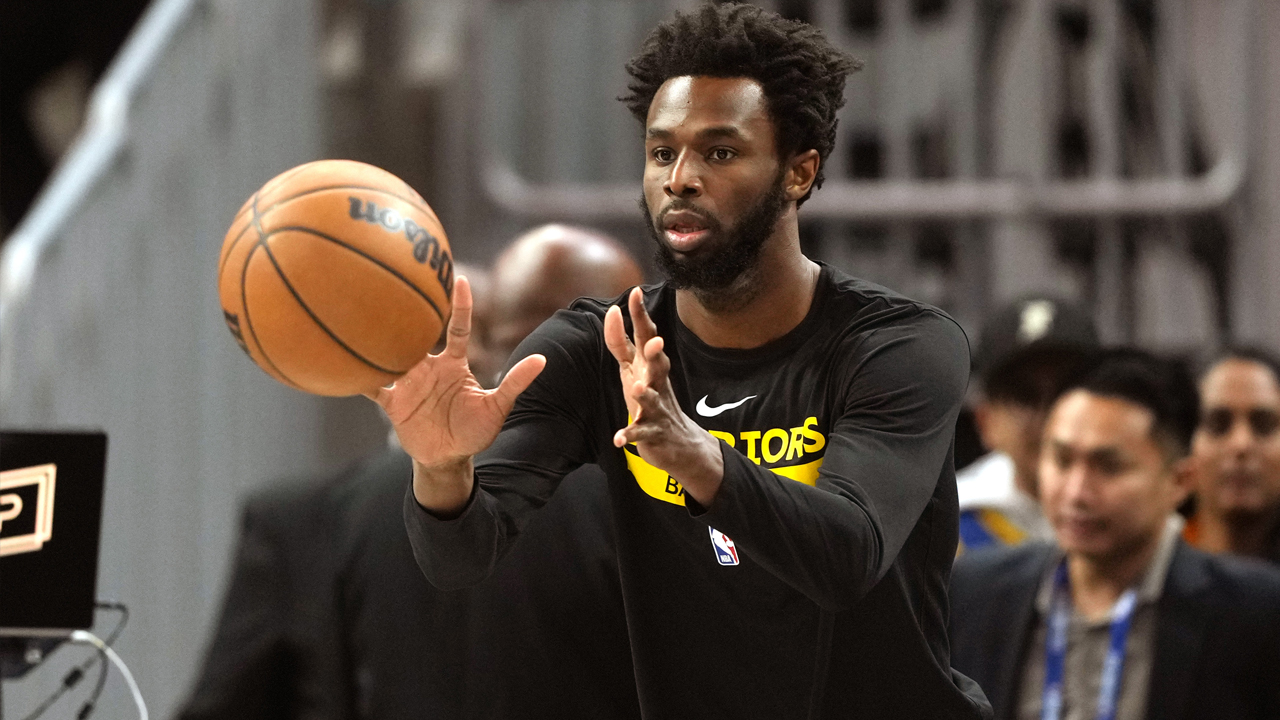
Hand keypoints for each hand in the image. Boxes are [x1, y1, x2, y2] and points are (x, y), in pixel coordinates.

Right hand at [366, 275, 545, 512]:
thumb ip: (515, 383)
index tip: (458, 278)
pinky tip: (341, 360)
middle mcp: (429, 367)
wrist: (448, 459)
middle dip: (410, 310)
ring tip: (365, 310)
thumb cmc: (474, 432)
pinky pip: (372, 384)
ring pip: (391, 354)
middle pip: (417, 334)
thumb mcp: (497, 407)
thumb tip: (542, 360)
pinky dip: (358, 374)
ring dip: (380, 337)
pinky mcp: (392, 401)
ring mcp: (408, 382)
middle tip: (401, 278)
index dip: (459, 305)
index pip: (457, 328)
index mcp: (454, 364)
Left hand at [604, 288, 722, 504]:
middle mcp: (658, 383)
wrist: (679, 442)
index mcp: (651, 365)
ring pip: (652, 400)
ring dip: (645, 394)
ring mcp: (657, 408)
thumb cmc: (652, 396)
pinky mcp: (653, 432)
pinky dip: (630, 435)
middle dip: (656, 353)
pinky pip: (641, 433)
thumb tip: (611, 311)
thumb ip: (620, 341)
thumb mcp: (634, 368)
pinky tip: (618, 439)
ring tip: (639, 388)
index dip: (641, 316)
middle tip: (656, 341)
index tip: (635, 292)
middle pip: (659, 365)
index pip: (646, 336)